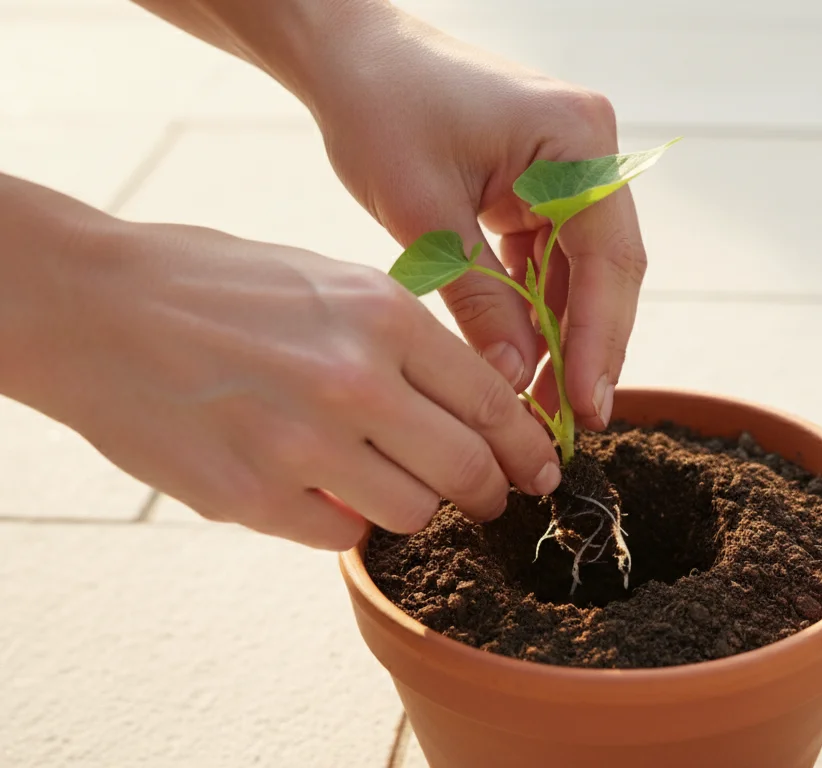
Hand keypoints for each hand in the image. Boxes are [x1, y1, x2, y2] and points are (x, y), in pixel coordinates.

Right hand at [20, 216, 559, 549]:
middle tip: (490, 498)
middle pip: (469, 470)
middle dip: (492, 492)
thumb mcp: (330, 284)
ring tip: (389, 483)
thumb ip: (405, 344)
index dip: (526, 446)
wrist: (96, 308)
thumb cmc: (219, 287)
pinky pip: (339, 534)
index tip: (539, 468)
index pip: (493, 402)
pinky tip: (319, 489)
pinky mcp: (251, 497)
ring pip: (413, 513)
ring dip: (415, 507)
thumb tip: (475, 409)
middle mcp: (354, 381)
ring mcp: (302, 445)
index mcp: (383, 316)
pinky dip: (342, 520)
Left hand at [308, 8, 647, 428]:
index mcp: (577, 140)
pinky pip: (554, 257)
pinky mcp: (544, 183)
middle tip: (570, 423)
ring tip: (540, 403)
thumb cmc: (379, 108)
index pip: (609, 259)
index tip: (586, 408)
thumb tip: (516, 383)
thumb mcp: (425, 214)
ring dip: (562, 334)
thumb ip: (478, 299)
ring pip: (584, 271)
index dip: (600, 341)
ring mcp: (572, 167)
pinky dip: (538, 306)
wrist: (347, 54)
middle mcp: (590, 151)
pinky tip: (522, 356)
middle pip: (609, 269)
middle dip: (587, 347)